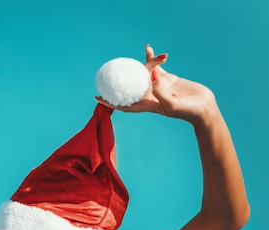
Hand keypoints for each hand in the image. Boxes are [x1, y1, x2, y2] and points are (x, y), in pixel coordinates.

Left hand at [96, 44, 217, 124]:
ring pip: (142, 75)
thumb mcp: (172, 104)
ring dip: (136, 67)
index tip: (97, 98)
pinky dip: (152, 58)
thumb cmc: (187, 111)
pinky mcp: (168, 79)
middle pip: (130, 89)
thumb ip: (160, 92)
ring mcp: (159, 87)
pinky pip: (156, 67)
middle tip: (105, 77)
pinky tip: (148, 49)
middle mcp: (150, 96)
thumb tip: (151, 78)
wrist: (203, 107)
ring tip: (126, 60)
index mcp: (148, 105)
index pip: (124, 104)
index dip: (110, 102)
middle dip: (117, 85)